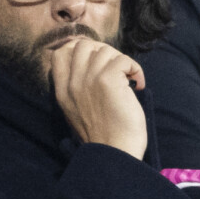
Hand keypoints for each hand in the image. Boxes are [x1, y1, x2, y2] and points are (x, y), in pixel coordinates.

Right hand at [51, 38, 146, 159]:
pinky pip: (124, 60)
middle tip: (117, 70)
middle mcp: (72, 82)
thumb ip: (79, 88)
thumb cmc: (104, 135)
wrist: (114, 153)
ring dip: (122, 62)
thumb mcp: (78, 111)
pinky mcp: (107, 80)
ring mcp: (89, 79)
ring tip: (129, 80)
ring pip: (106, 51)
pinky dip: (135, 69)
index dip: (82, 50)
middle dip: (104, 52)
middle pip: (84, 45)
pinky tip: (138, 85)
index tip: (100, 63)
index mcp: (62, 91)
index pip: (61, 53)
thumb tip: (95, 66)